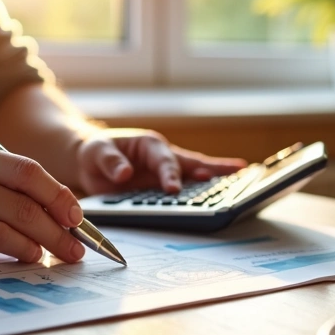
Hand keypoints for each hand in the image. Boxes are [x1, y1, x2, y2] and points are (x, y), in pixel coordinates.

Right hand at [0, 146, 85, 263]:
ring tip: (59, 254)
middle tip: (78, 247)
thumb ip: (4, 188)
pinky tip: (29, 255)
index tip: (77, 217)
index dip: (59, 195)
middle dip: (62, 228)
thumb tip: (61, 214)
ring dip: (47, 241)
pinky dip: (21, 249)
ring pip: (15, 219)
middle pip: (27, 199)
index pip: (29, 170)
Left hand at [76, 128, 246, 194]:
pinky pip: (189, 185)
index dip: (169, 174)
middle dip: (212, 167)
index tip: (172, 188)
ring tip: (243, 177)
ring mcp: (167, 170)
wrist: (91, 159)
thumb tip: (123, 174)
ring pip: (196, 171)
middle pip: (192, 162)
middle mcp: (163, 155)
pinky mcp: (165, 184)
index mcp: (149, 144)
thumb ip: (110, 162)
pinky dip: (207, 188)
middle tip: (235, 172)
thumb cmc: (95, 152)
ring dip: (218, 175)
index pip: (164, 160)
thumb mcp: (96, 153)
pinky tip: (226, 190)